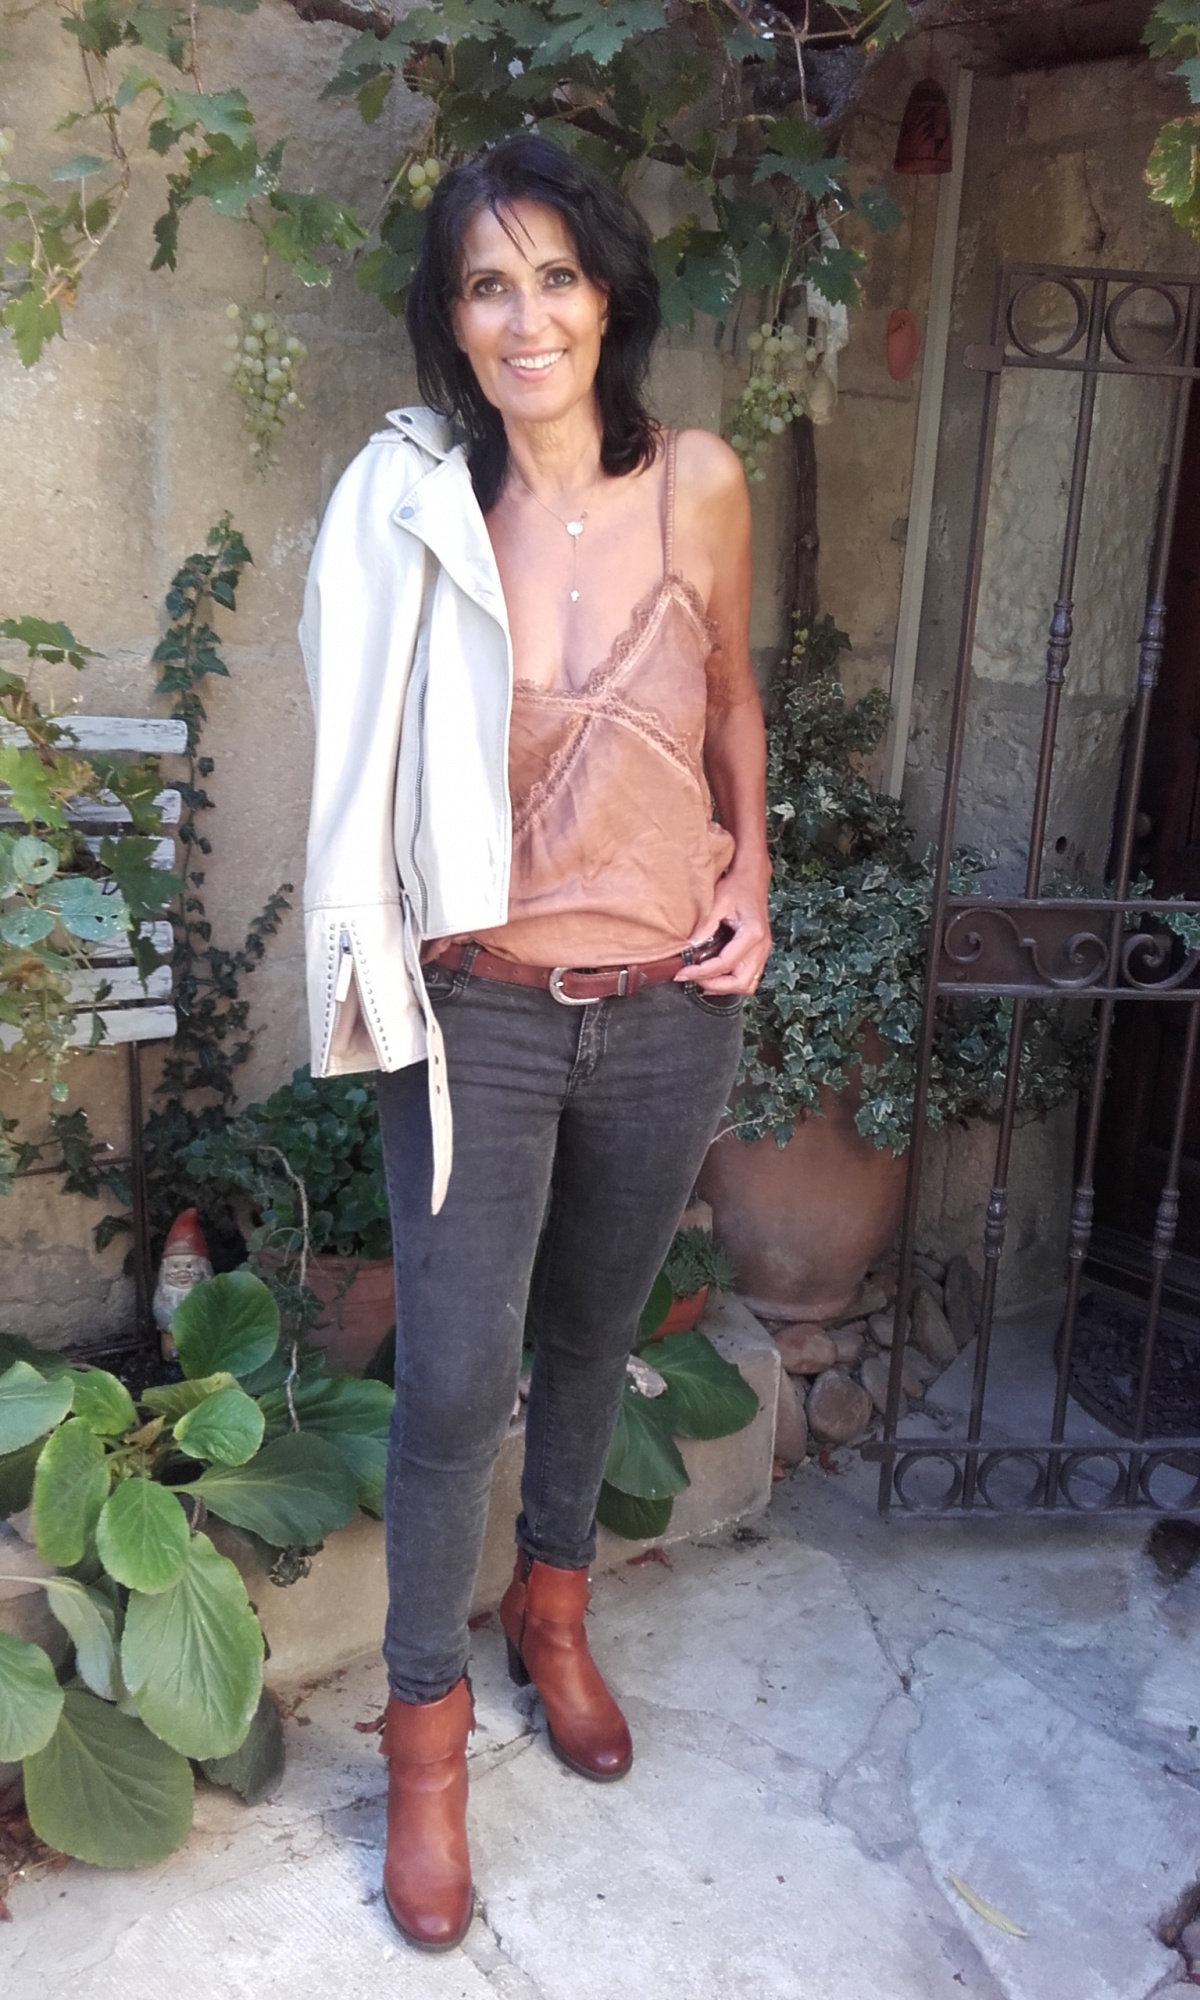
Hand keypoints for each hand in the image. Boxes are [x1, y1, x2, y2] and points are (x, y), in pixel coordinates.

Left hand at [675, 863, 771, 994]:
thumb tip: (689, 948)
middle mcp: (762, 946)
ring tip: (703, 978)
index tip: (682, 973)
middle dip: (715, 985)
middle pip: (741, 982)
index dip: (702, 973)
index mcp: (752, 934)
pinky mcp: (760, 952)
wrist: (753, 878)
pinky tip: (715, 975)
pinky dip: (732, 981)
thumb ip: (705, 926)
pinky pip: (750, 977)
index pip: (725, 963)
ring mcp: (764, 951)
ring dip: (725, 987)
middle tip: (692, 977)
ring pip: (748, 985)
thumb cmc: (736, 887)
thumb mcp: (717, 902)